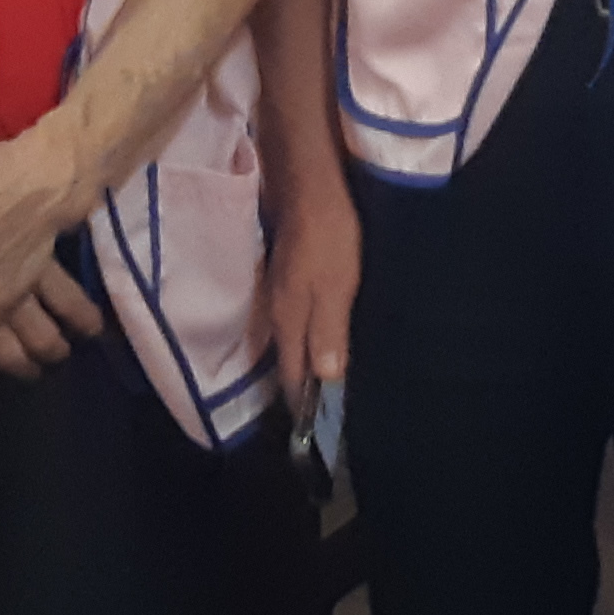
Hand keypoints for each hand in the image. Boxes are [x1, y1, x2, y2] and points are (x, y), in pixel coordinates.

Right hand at [261, 169, 360, 409]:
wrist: (310, 185)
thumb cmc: (328, 237)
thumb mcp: (336, 287)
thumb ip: (328, 332)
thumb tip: (326, 378)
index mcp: (288, 319)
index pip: (292, 373)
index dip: (302, 401)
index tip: (314, 429)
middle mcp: (277, 310)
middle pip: (288, 358)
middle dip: (302, 386)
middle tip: (321, 411)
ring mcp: (280, 290)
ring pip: (291, 337)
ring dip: (304, 359)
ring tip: (322, 381)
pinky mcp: (289, 274)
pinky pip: (296, 316)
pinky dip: (308, 334)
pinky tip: (321, 335)